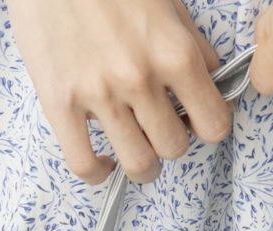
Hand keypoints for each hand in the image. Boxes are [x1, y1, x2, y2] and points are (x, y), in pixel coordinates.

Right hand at [6, 0, 231, 184]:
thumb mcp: (165, 1)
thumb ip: (191, 43)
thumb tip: (211, 79)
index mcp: (173, 52)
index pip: (213, 124)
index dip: (207, 126)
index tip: (195, 120)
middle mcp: (139, 78)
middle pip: (174, 148)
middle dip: (171, 141)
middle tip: (158, 126)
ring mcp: (98, 94)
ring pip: (138, 164)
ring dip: (142, 163)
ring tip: (135, 146)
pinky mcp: (59, 102)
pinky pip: (83, 164)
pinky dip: (97, 171)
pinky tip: (102, 159)